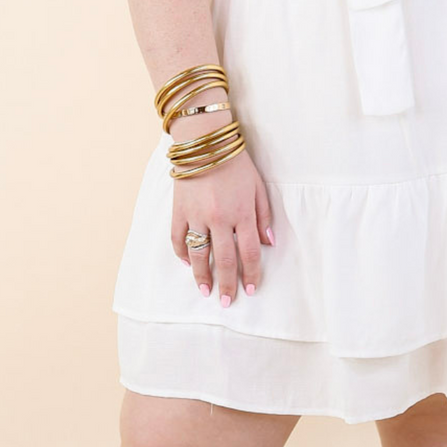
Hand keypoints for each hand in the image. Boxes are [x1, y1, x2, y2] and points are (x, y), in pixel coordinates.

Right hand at [169, 113, 274, 305]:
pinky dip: (182, 253)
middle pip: (224, 260)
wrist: (204, 143)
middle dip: (227, 284)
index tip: (251, 290)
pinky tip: (187, 264)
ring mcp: (196, 216)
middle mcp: (219, 219)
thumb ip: (264, 216)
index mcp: (242, 214)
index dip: (251, 274)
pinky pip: (178, 239)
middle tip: (227, 302)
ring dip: (201, 276)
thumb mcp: (259, 188)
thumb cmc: (236, 164)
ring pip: (198, 254)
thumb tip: (269, 243)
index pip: (248, 253)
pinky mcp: (178, 211)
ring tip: (205, 291)